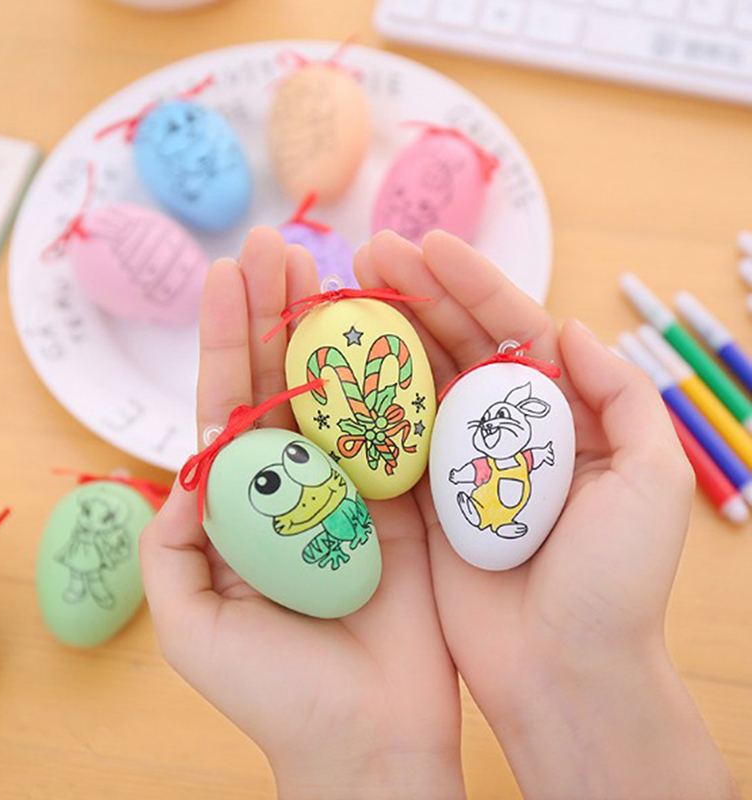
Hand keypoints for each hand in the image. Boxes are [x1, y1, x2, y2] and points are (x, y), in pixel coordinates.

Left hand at [140, 227, 464, 799]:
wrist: (370, 736)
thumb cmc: (276, 691)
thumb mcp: (192, 624)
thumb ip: (171, 548)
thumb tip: (179, 474)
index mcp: (242, 504)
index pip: (229, 405)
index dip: (226, 339)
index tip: (227, 274)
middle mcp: (297, 485)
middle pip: (285, 383)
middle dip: (277, 313)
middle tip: (278, 245)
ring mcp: (356, 487)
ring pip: (343, 393)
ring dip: (334, 329)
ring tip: (326, 263)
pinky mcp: (409, 501)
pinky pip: (401, 428)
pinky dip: (396, 376)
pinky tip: (390, 323)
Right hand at [355, 229, 737, 799]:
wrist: (565, 669)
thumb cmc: (617, 580)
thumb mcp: (651, 479)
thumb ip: (621, 395)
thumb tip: (568, 327)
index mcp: (564, 413)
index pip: (514, 330)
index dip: (472, 284)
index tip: (428, 245)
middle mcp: (508, 430)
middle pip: (457, 345)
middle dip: (416, 295)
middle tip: (369, 254)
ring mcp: (461, 462)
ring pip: (419, 383)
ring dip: (385, 336)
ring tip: (344, 292)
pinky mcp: (424, 498)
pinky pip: (392, 439)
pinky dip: (366, 401)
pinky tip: (337, 367)